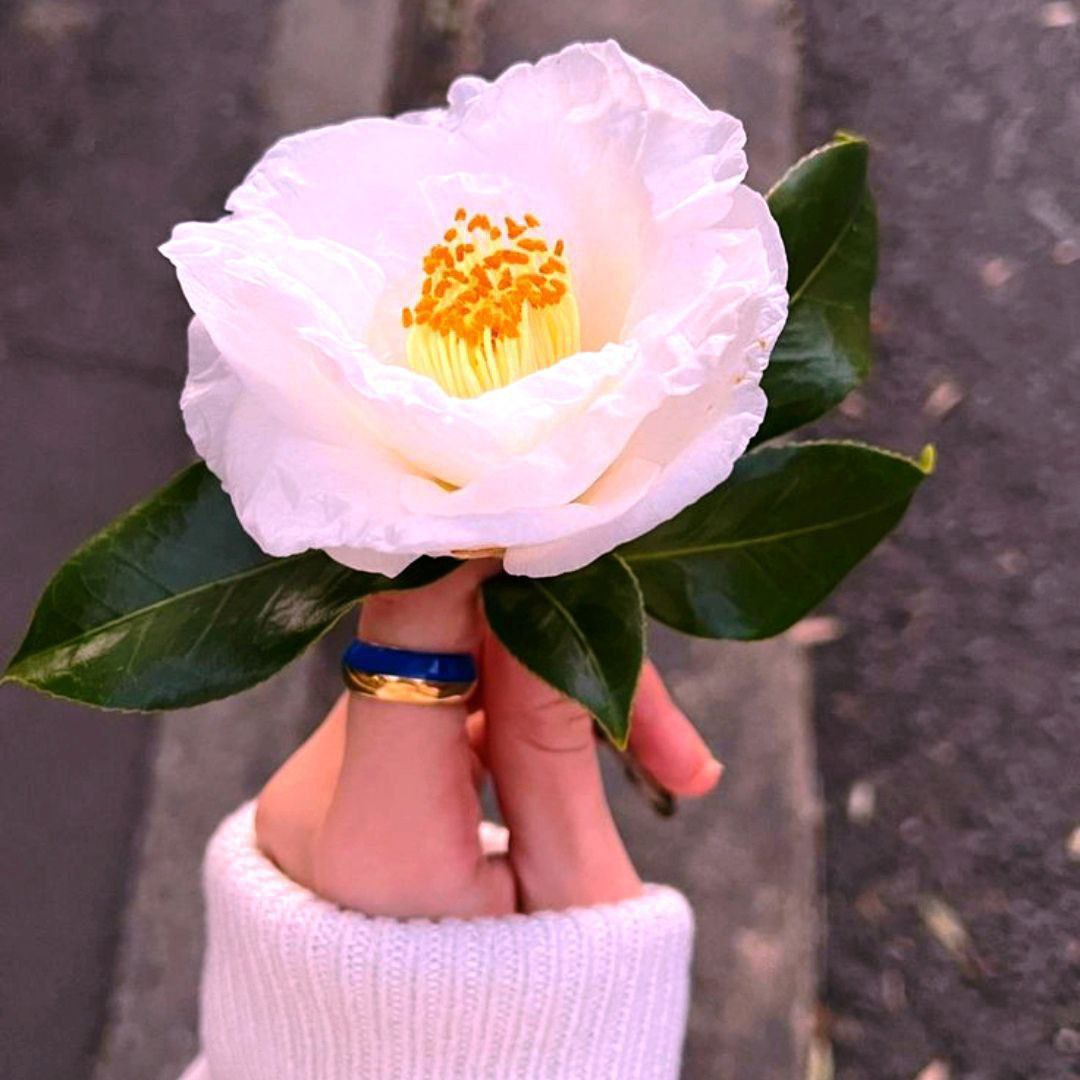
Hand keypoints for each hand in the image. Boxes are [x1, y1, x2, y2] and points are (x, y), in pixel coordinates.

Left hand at [255, 562, 722, 917]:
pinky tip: (560, 786)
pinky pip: (420, 720)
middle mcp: (314, 802)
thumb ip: (560, 745)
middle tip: (676, 755)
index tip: (560, 530)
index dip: (481, 558)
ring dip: (541, 706)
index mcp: (377, 842)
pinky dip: (496, 734)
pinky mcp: (324, 791)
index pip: (408, 630)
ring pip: (439, 683)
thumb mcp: (575, 896)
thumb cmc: (521, 1021)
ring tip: (645, 778)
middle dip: (565, 670)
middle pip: (443, 656)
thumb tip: (556, 602)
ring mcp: (309, 793)